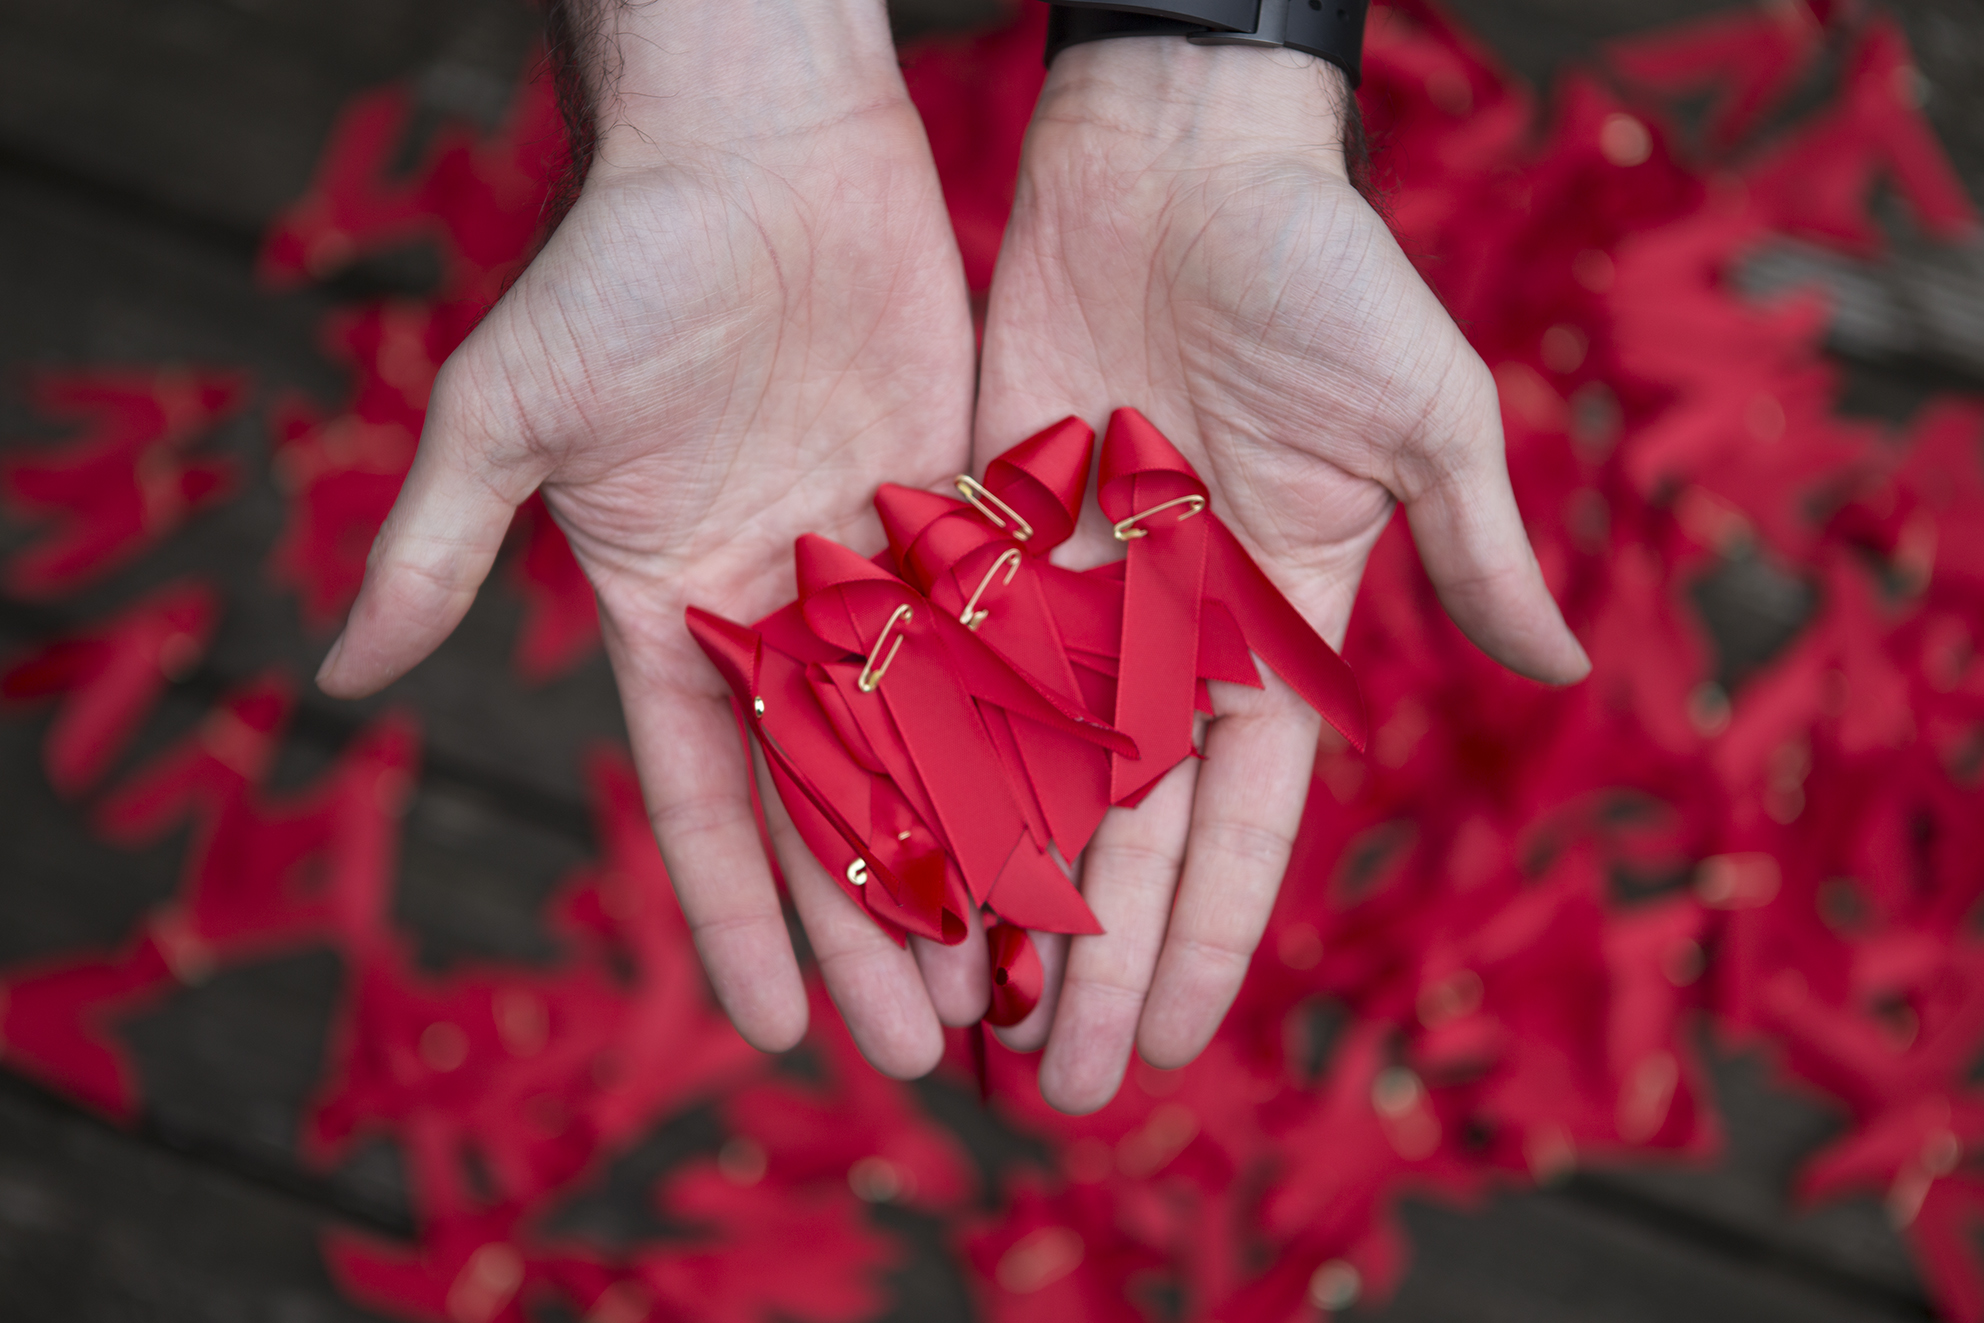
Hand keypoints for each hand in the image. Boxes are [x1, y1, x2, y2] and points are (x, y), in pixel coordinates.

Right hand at [316, 1, 982, 1076]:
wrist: (754, 141)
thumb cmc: (619, 264)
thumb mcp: (508, 410)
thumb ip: (439, 545)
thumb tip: (332, 674)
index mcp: (673, 613)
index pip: (711, 801)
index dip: (741, 920)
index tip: (782, 1036)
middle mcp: (780, 610)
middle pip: (839, 801)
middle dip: (878, 924)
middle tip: (932, 1047)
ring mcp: (878, 567)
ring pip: (936, 743)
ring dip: (973, 856)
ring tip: (1020, 972)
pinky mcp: (962, 511)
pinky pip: (1006, 642)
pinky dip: (1039, 732)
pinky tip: (1086, 823)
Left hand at [975, 38, 1589, 1111]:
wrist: (1179, 153)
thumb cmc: (1324, 269)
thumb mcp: (1425, 411)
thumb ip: (1476, 544)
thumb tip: (1561, 669)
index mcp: (1271, 628)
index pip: (1240, 820)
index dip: (1210, 935)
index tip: (1170, 1042)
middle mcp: (1160, 634)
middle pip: (1123, 832)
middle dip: (1097, 958)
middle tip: (1061, 1087)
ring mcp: (1061, 593)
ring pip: (1018, 774)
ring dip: (997, 895)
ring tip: (964, 1014)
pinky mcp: (973, 534)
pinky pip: (936, 671)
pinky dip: (910, 764)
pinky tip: (882, 861)